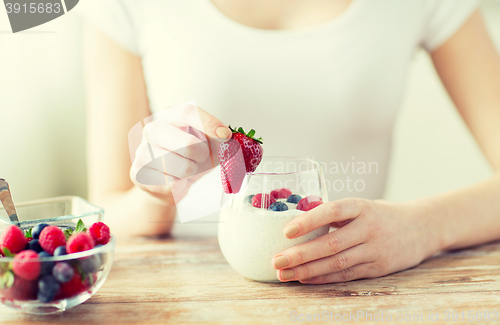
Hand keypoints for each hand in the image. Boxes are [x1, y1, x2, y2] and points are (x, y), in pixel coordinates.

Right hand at [130, 103, 230, 200]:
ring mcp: (143, 150)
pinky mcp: (139, 172)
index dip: (209, 123)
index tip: (226, 136)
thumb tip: (229, 142)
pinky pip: (173, 185)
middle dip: (203, 156)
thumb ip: (220, 140)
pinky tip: (174, 180)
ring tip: (185, 169)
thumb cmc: (188, 157)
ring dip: (192, 172)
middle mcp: (153, 128)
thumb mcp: (207, 143)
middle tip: (199, 157)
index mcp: (170, 114)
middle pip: (190, 145)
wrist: (165, 182)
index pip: (189, 112)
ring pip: (184, 168)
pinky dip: (180, 186)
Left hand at [272, 198, 440, 283]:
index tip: (287, 230)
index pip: (334, 211)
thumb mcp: (361, 206)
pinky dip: (323, 278)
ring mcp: (375, 250)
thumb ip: (335, 214)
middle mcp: (370, 228)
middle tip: (277, 260)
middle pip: (332, 243)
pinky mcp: (378, 268)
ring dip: (307, 271)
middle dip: (301, 254)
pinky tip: (304, 279)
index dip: (310, 220)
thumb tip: (297, 219)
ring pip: (337, 263)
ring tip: (284, 274)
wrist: (421, 228)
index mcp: (362, 207)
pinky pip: (346, 275)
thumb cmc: (380, 215)